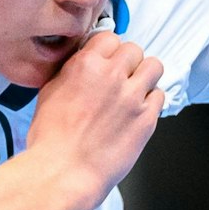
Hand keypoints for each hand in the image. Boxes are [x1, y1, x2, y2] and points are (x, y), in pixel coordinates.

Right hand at [25, 33, 163, 209]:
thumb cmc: (51, 139)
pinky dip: (151, 100)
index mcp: (86, 65)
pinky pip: (160, 96)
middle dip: (127, 62)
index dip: (107, 50)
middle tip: (120, 77)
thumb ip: (70, 70)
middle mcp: (112, 76)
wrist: (63, 171)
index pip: (109, 38)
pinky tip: (137, 110)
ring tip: (134, 89)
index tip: (106, 59)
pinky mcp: (146, 119)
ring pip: (154, 67)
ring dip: (144, 75)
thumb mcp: (49, 91)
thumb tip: (83, 63)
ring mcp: (132, 97)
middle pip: (134, 49)